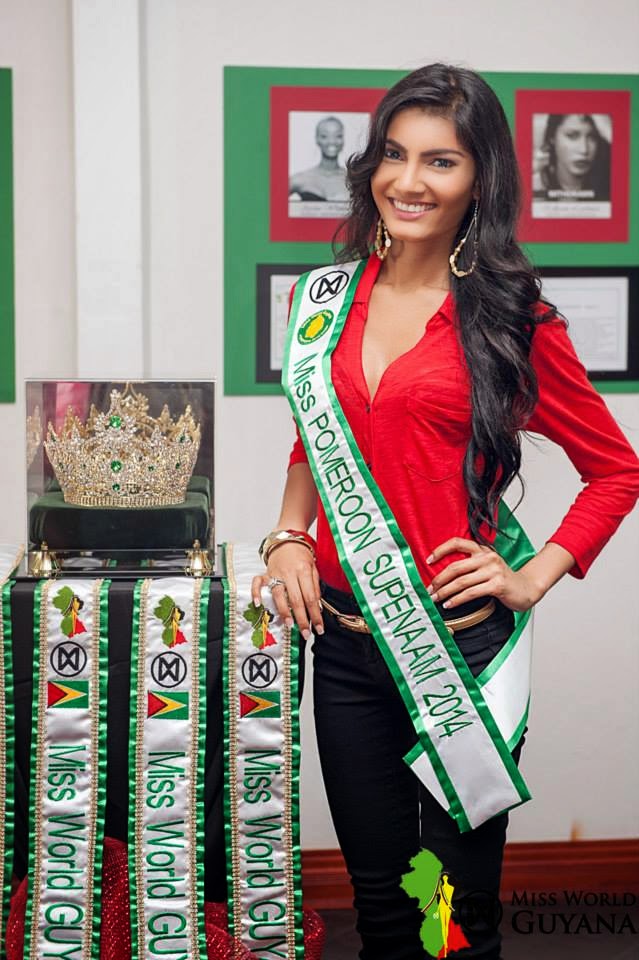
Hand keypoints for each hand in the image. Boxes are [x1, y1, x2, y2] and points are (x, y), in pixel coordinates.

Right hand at [251, 542, 323, 639]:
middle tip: (306, 633)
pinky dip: (256, 593)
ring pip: (279, 595)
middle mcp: (289, 573)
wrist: (287, 538)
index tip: (319, 628)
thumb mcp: (314, 567)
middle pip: (297, 600)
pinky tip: (258, 604)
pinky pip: (257, 583)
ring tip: (290, 625)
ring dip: (285, 612)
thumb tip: (318, 606)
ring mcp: (276, 573)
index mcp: (304, 571)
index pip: (311, 597)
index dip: (316, 615)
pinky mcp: (266, 573)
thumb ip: (315, 586)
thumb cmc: (302, 554)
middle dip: (302, 619)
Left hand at [426, 538, 541, 612]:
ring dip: (445, 592)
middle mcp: (487, 557)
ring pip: (461, 581)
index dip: (440, 550)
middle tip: (429, 589)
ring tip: (436, 599)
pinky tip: (450, 604)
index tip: (428, 560)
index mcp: (483, 550)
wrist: (527, 589)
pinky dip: (457, 600)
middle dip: (439, 580)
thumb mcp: (487, 567)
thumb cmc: (503, 580)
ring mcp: (493, 570)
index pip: (457, 542)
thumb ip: (471, 565)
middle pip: (455, 567)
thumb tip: (443, 575)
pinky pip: (471, 593)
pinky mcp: (497, 585)